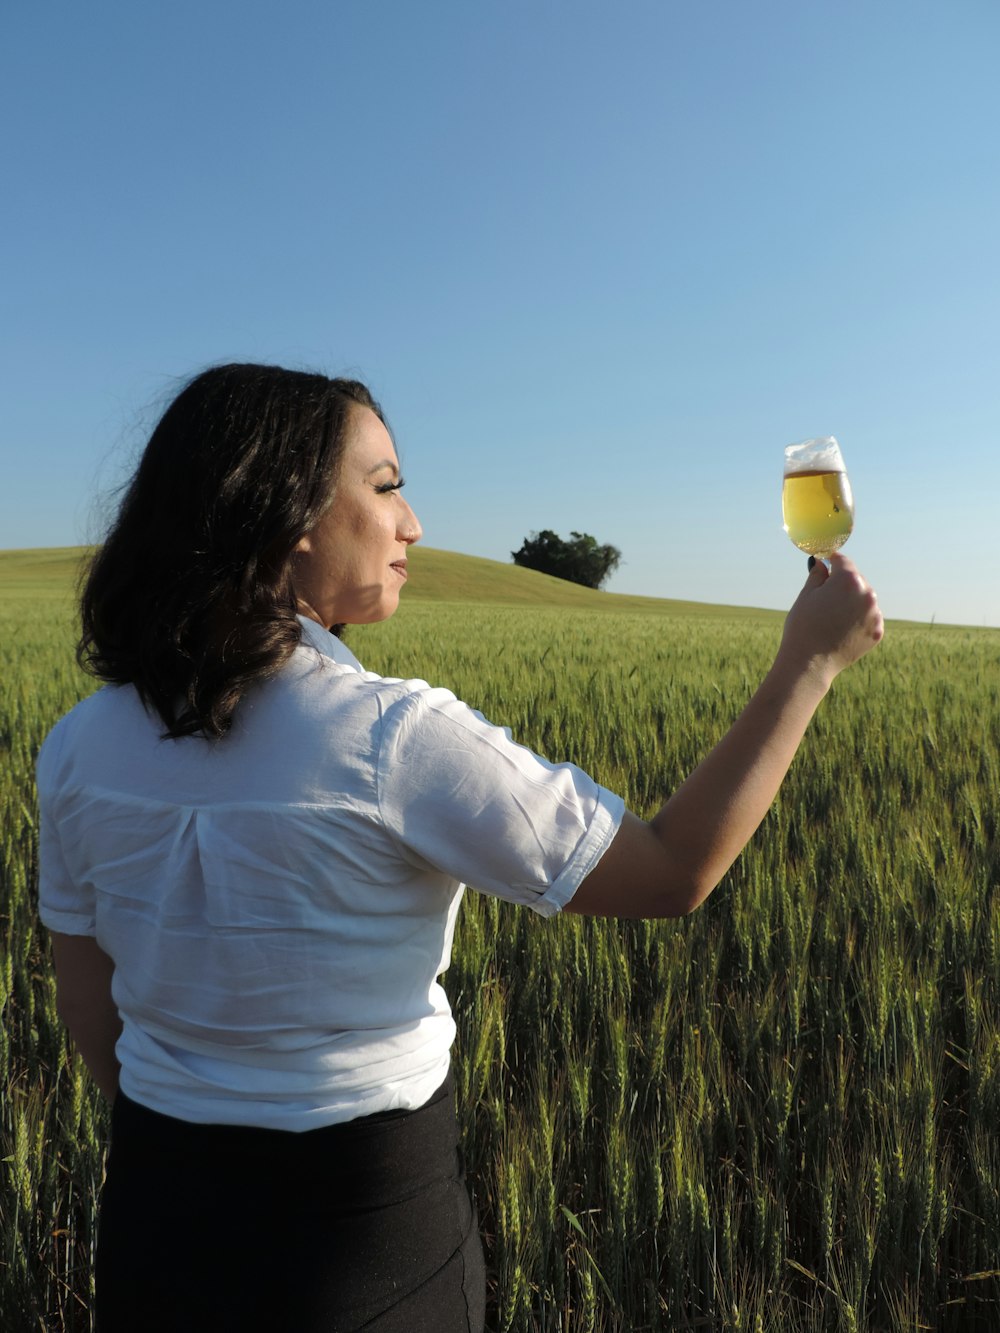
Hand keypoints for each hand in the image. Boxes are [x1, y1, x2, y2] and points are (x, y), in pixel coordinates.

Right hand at [778, 553, 883, 685]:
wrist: (810, 663)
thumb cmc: (803, 627)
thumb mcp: (806, 595)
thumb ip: (817, 575)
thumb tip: (821, 563)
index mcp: (848, 580)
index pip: (842, 561)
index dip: (831, 561)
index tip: (824, 565)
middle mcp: (867, 594)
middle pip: (856, 579)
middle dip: (842, 583)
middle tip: (825, 596)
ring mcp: (875, 614)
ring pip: (864, 599)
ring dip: (852, 601)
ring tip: (833, 616)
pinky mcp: (877, 631)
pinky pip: (868, 617)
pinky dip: (858, 619)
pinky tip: (842, 629)